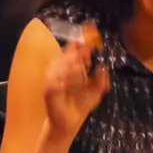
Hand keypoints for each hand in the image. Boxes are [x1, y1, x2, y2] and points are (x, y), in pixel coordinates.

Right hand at [41, 22, 108, 138]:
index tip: (90, 27)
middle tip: (87, 46)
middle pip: (67, 54)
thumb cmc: (80, 106)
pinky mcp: (49, 92)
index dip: (81, 38)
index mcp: (69, 67)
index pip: (74, 49)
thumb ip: (100, 82)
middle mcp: (59, 71)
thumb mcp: (95, 93)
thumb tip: (103, 68)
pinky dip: (63, 78)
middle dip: (77, 49)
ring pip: (60, 66)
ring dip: (71, 61)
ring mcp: (53, 80)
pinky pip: (55, 82)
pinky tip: (72, 75)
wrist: (68, 125)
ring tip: (82, 59)